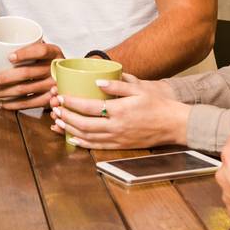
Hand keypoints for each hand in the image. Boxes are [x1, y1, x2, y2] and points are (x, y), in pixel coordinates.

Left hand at [0, 41, 64, 108]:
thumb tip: (0, 47)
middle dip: (5, 78)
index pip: (40, 51)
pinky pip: (29, 103)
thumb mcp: (45, 50)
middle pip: (27, 73)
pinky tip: (4, 103)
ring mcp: (54, 85)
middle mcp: (55, 68)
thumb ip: (30, 46)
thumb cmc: (49, 62)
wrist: (70, 79)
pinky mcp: (50, 99)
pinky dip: (14, 104)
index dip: (24, 53)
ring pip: (25, 89)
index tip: (9, 57)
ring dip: (6, 92)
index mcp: (54, 52)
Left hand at [47, 73, 187, 148]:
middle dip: (66, 117)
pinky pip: (97, 146)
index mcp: (120, 111)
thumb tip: (97, 82)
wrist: (173, 125)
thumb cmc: (158, 104)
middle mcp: (116, 127)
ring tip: (59, 122)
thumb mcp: (139, 89)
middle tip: (56, 109)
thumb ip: (118, 85)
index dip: (72, 103)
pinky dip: (82, 143)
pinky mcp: (120, 146)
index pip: (89, 107)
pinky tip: (73, 138)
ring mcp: (118, 138)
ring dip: (71, 130)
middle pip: (84, 124)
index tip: (61, 97)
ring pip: (88, 137)